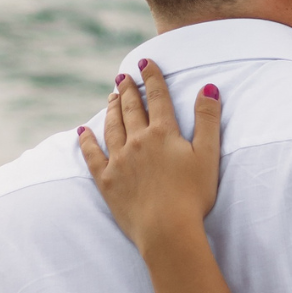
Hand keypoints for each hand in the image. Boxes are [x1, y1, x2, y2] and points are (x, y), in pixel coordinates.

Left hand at [79, 59, 221, 258]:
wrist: (167, 229)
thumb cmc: (193, 194)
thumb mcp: (208, 154)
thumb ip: (208, 119)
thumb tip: (208, 87)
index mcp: (162, 133)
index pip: (157, 98)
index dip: (152, 78)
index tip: (146, 63)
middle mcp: (137, 141)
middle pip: (130, 109)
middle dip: (128, 90)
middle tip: (123, 76)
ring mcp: (118, 161)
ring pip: (112, 127)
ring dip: (111, 108)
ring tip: (110, 96)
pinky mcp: (106, 181)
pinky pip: (91, 155)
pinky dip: (86, 141)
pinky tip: (83, 131)